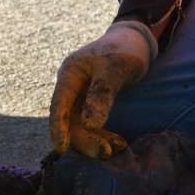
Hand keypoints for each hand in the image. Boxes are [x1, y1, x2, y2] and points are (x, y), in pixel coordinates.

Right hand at [49, 22, 154, 157]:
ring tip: (118, 147)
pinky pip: (92, 124)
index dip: (58, 128)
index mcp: (69, 74)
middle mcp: (71, 87)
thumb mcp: (115, 69)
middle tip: (106, 152)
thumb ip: (101, 94)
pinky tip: (118, 142)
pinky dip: (103, 134)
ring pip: (81, 125)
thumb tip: (89, 125)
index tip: (61, 148)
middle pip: (70, 119)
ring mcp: (81, 96)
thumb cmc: (124, 50)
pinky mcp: (92, 103)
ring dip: (96, 139)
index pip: (59, 106)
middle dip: (85, 138)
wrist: (136, 43)